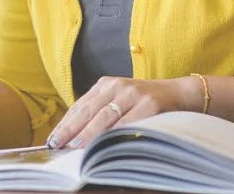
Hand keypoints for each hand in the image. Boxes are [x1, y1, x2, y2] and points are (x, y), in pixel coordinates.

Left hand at [46, 76, 197, 149]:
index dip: (65, 123)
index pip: (80, 106)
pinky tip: (105, 146)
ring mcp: (134, 93)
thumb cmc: (146, 102)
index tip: (52, 139)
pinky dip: (115, 136)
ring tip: (76, 148)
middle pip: (88, 111)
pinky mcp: (150, 103)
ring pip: (105, 118)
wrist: (180, 93)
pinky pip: (129, 123)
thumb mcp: (120, 100)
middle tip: (57, 146)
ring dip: (89, 135)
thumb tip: (74, 137)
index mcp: (106, 84)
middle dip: (71, 130)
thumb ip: (101, 112)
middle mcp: (117, 86)